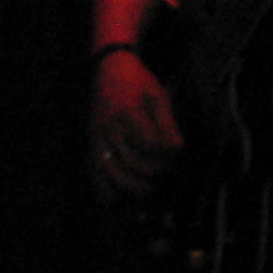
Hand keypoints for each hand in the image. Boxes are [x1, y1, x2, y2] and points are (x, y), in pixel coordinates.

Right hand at [90, 50, 184, 200]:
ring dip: (135, 187)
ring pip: (114, 172)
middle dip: (156, 174)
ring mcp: (98, 137)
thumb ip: (167, 123)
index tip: (180, 157)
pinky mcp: (92, 145)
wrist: (109, 69)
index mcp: (129, 112)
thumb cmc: (139, 82)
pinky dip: (106, 191)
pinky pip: (94, 173)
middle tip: (171, 177)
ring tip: (152, 192)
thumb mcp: (158, 95)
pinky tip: (118, 203)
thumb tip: (178, 151)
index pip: (153, 144)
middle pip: (135, 162)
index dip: (170, 156)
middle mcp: (110, 127)